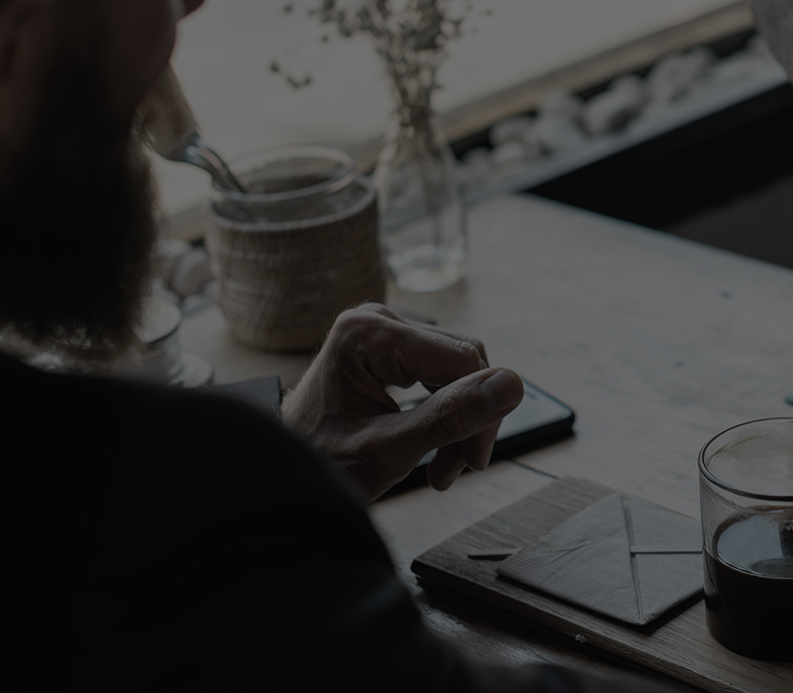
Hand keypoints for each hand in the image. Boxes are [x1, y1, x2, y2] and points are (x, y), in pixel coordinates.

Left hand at [282, 304, 524, 498]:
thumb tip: (513, 384)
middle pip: (463, 362)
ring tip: (443, 469)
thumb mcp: (389, 450)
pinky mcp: (390, 347)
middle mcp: (377, 319)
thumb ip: (451, 417)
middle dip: (468, 420)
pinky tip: (435, 451)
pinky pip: (441, 374)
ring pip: (458, 371)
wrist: (279, 473)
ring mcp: (384, 331)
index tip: (473, 462)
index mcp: (368, 333)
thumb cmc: (320, 463)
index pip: (463, 359)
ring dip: (460, 422)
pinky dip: (444, 415)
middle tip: (455, 470)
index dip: (482, 411)